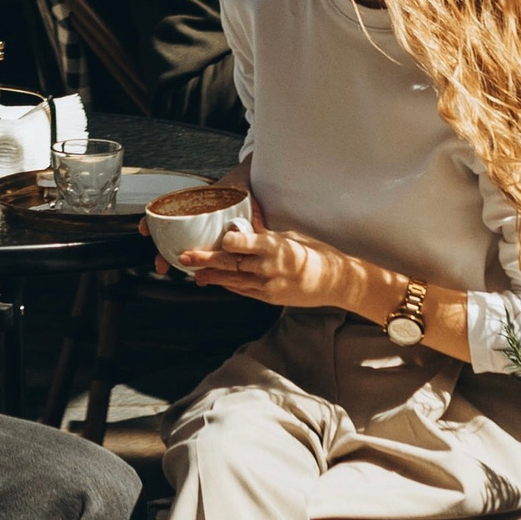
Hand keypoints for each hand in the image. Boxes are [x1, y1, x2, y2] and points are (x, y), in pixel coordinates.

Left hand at [172, 223, 368, 311]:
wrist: (336, 282)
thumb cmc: (315, 253)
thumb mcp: (290, 236)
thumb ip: (264, 232)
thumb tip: (243, 221)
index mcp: (276, 247)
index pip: (244, 244)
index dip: (227, 242)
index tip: (214, 238)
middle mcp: (270, 267)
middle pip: (231, 264)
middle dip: (206, 261)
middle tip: (184, 257)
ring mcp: (269, 286)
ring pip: (233, 280)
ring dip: (212, 276)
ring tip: (194, 273)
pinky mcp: (269, 298)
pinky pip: (243, 291)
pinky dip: (229, 285)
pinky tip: (216, 281)